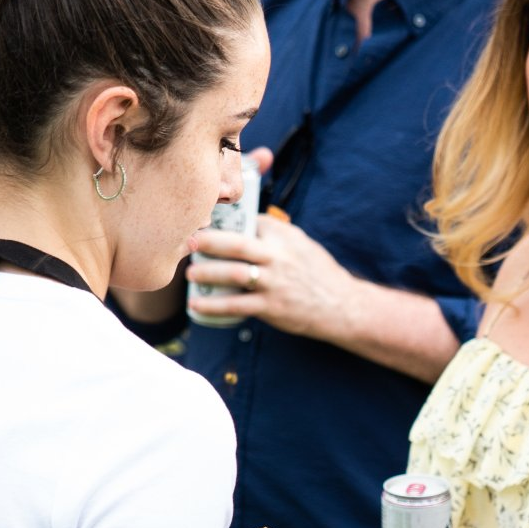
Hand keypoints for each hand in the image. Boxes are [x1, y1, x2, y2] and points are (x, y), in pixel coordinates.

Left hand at [185, 212, 362, 340]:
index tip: (200, 221)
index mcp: (283, 236)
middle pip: (236, 244)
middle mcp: (278, 256)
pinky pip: (237, 305)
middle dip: (208, 241)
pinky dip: (214, 305)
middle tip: (186, 241)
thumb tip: (242, 220)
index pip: (248, 221)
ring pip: (234, 274)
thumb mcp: (299, 243)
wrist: (341, 306)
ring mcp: (275, 282)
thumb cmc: (316, 272)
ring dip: (207, 273)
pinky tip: (196, 305)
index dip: (222, 222)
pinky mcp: (272, 307)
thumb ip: (273, 231)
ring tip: (190, 273)